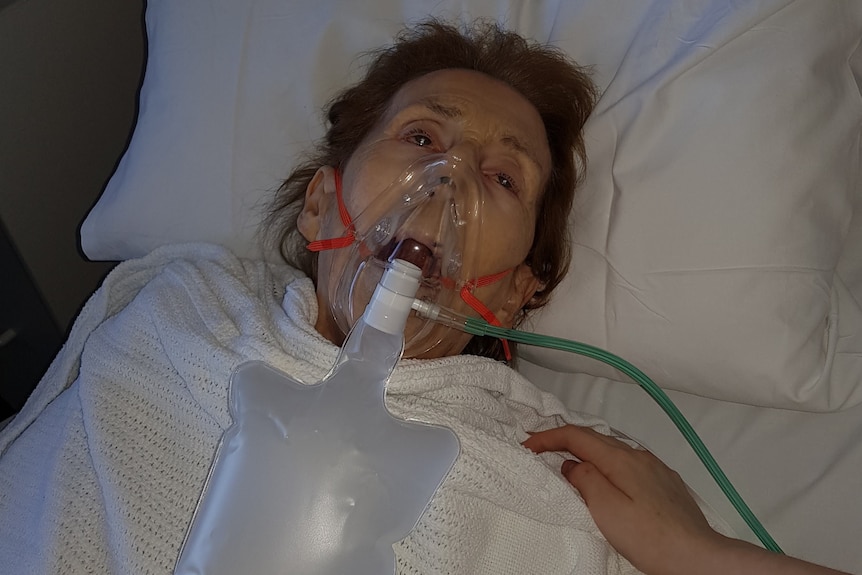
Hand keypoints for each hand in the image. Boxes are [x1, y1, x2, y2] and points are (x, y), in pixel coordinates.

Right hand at [522, 425, 719, 574]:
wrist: (697, 557)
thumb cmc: (650, 537)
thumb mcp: (607, 509)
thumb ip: (585, 480)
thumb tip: (571, 465)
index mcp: (621, 459)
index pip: (577, 436)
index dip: (549, 436)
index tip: (527, 444)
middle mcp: (639, 456)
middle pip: (595, 437)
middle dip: (565, 439)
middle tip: (540, 448)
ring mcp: (655, 469)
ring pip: (613, 450)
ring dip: (587, 451)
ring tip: (568, 461)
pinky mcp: (665, 483)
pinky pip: (629, 463)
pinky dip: (607, 463)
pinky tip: (607, 478)